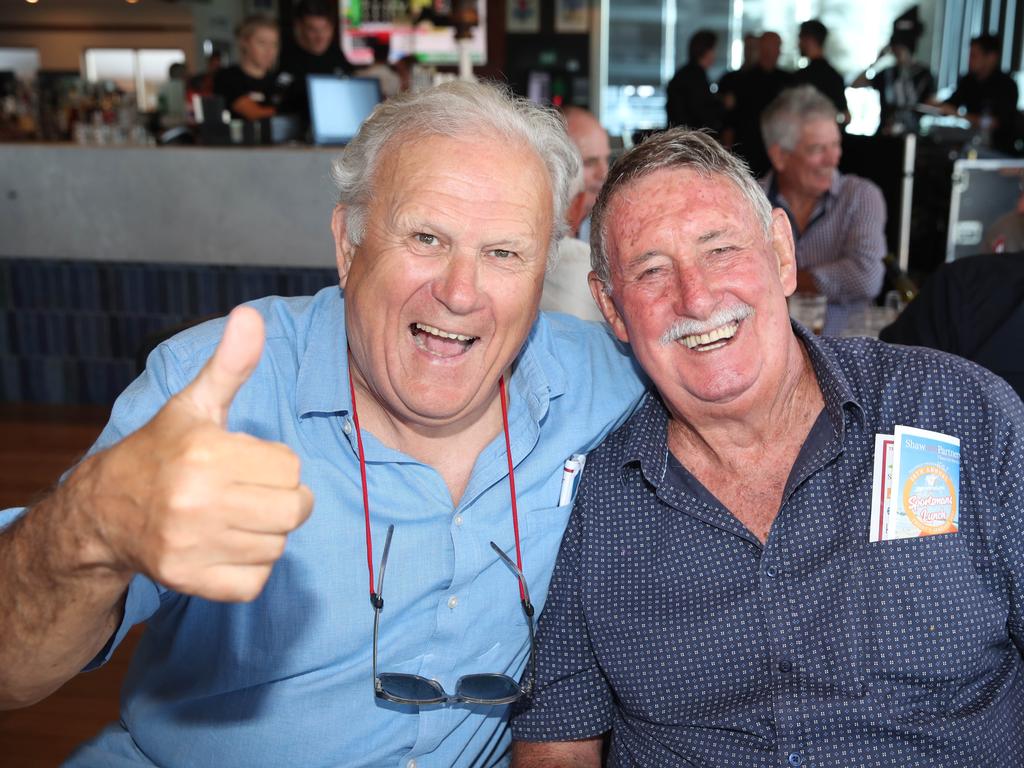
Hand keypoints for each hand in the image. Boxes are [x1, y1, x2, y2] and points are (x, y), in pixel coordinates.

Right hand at [85, 307, 313, 601]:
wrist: (104, 510)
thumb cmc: (163, 452)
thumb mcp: (195, 404)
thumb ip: (230, 364)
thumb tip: (251, 316)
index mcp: (207, 453)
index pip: (291, 468)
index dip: (276, 465)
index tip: (249, 463)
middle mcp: (197, 501)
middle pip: (293, 510)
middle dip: (283, 500)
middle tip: (254, 494)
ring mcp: (190, 544)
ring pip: (276, 547)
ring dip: (265, 534)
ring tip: (234, 518)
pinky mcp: (188, 580)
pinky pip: (255, 583)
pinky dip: (249, 570)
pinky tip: (225, 547)